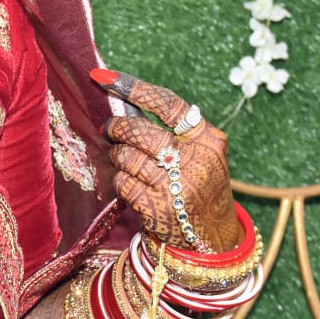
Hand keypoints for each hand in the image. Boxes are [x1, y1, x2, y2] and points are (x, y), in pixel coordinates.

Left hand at [92, 69, 242, 252]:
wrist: (214, 239)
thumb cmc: (202, 186)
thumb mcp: (203, 155)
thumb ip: (175, 133)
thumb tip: (125, 107)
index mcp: (209, 140)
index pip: (168, 104)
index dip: (134, 89)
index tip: (105, 79)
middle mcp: (196, 161)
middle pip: (139, 131)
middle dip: (117, 128)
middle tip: (110, 130)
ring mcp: (177, 186)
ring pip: (127, 157)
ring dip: (118, 157)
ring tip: (124, 160)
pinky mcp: (159, 208)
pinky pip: (123, 183)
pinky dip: (120, 180)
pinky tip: (130, 183)